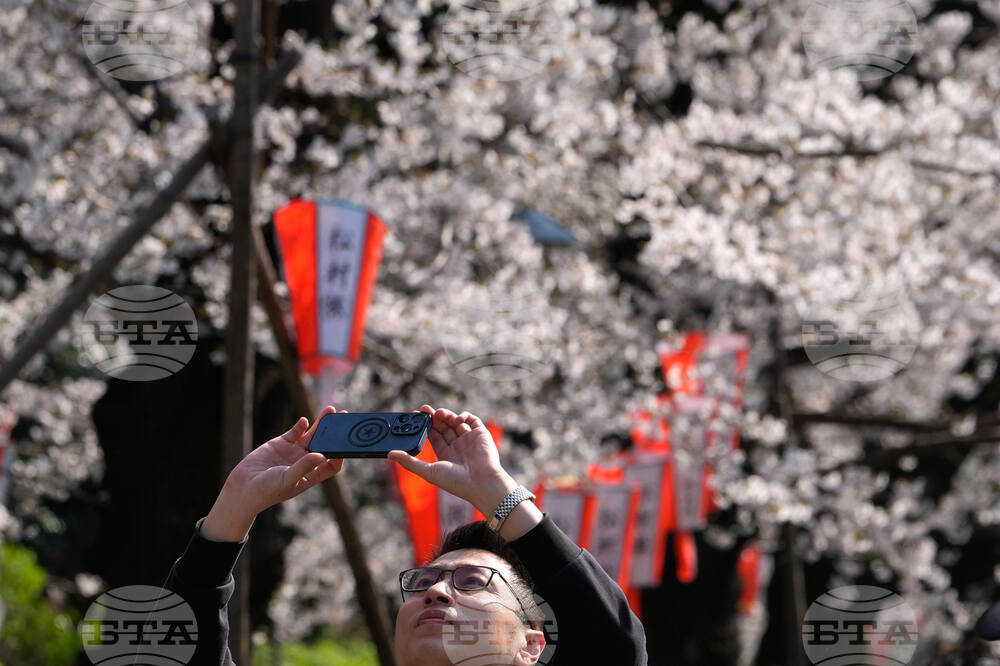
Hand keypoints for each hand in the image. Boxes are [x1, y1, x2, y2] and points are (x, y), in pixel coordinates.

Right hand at [225, 405, 346, 513]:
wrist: (243, 487)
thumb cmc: (267, 491)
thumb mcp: (287, 480)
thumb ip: (303, 467)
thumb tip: (321, 455)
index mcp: (310, 475)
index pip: (331, 465)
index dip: (340, 456)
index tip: (346, 446)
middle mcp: (304, 462)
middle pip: (325, 445)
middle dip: (334, 433)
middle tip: (344, 418)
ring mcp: (293, 452)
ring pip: (312, 435)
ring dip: (321, 423)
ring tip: (330, 410)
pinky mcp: (281, 443)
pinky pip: (295, 432)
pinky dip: (300, 425)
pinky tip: (304, 421)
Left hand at [388, 405, 517, 517]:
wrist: (481, 483)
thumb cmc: (455, 481)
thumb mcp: (428, 471)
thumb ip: (409, 462)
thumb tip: (389, 454)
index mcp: (446, 455)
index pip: (433, 436)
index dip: (424, 426)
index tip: (415, 417)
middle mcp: (457, 447)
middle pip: (443, 427)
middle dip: (433, 417)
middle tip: (424, 409)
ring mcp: (469, 440)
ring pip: (456, 422)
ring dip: (446, 415)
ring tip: (438, 413)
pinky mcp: (481, 434)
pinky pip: (473, 420)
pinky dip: (464, 416)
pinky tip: (457, 419)